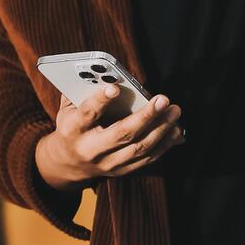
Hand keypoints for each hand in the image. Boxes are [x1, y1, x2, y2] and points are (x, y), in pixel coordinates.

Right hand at [35, 83, 184, 189]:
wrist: (68, 163)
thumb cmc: (72, 124)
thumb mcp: (68, 107)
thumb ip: (82, 89)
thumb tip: (109, 73)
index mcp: (73, 129)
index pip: (87, 114)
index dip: (101, 100)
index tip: (116, 87)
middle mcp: (91, 149)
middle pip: (121, 133)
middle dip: (145, 116)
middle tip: (163, 99)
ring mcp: (108, 163)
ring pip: (139, 148)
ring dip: (161, 129)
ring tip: (174, 111)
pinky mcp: (122, 171)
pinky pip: (147, 159)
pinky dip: (164, 145)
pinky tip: (176, 131)